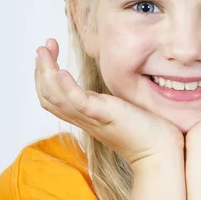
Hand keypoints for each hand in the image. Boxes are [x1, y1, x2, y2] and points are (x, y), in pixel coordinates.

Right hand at [34, 38, 184, 167]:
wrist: (160, 152)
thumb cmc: (147, 131)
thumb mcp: (120, 109)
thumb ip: (109, 100)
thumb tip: (111, 83)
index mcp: (86, 114)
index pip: (52, 96)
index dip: (44, 74)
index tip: (48, 51)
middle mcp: (84, 117)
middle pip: (47, 96)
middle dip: (40, 69)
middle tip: (43, 47)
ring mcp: (92, 118)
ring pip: (55, 98)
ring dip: (46, 73)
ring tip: (45, 51)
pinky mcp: (104, 116)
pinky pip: (78, 103)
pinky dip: (66, 87)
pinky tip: (62, 71)